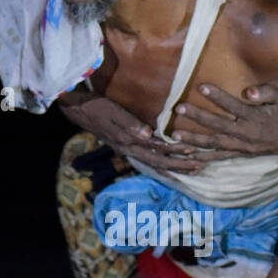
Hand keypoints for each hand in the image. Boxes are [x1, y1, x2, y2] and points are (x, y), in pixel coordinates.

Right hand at [57, 90, 206, 173]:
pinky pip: (147, 161)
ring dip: (174, 168)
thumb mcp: (113, 112)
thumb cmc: (96, 107)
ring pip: (155, 164)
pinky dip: (161, 167)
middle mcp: (130, 150)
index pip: (158, 149)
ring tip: (191, 171)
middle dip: (180, 165)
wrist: (78, 110)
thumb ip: (130, 124)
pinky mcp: (126, 148)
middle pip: (160, 162)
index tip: (194, 151)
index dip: (176, 151)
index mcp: (129, 141)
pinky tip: (169, 169)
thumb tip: (149, 134)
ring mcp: (128, 151)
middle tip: (200, 167)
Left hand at [168, 83, 277, 163]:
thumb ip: (265, 92)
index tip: (201, 86)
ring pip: (214, 144)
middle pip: (218, 125)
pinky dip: (202, 158)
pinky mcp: (239, 154)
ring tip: (175, 136)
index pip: (233, 106)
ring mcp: (241, 146)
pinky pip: (218, 157)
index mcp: (255, 118)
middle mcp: (246, 134)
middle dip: (197, 117)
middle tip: (179, 109)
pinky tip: (186, 157)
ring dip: (193, 140)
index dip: (217, 96)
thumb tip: (248, 91)